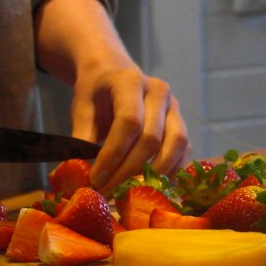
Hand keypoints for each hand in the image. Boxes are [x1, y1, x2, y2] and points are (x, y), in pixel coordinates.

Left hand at [33, 0, 189, 194]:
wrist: (114, 73)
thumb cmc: (97, 92)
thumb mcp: (82, 108)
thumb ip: (82, 137)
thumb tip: (81, 173)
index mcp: (131, 81)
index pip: (129, 123)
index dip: (113, 155)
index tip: (96, 179)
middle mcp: (159, 92)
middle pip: (152, 138)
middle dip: (129, 171)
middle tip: (109, 192)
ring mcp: (174, 107)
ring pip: (176, 144)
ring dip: (154, 174)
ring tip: (131, 191)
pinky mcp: (181, 122)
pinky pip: (184, 150)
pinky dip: (172, 171)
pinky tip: (152, 185)